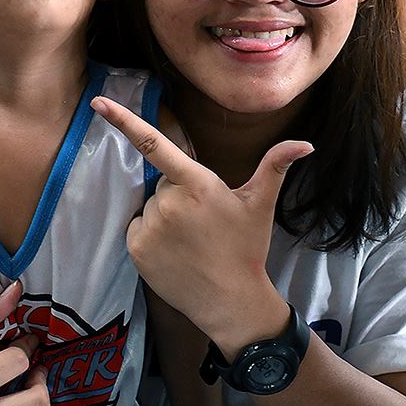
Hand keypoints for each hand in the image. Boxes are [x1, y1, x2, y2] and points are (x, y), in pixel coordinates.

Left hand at [90, 96, 311, 355]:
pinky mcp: (137, 248)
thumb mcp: (260, 205)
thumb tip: (305, 144)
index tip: (99, 103)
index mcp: (197, 184)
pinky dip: (150, 235)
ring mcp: (150, 227)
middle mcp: (169, 202)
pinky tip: (174, 251)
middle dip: (178, 195)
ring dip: (165, 216)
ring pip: (150, 207)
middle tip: (203, 221)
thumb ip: (275, 166)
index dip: (125, 121)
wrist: (230, 301)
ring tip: (191, 240)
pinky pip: (137, 228)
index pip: (155, 145)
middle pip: (163, 183)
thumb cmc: (246, 249)